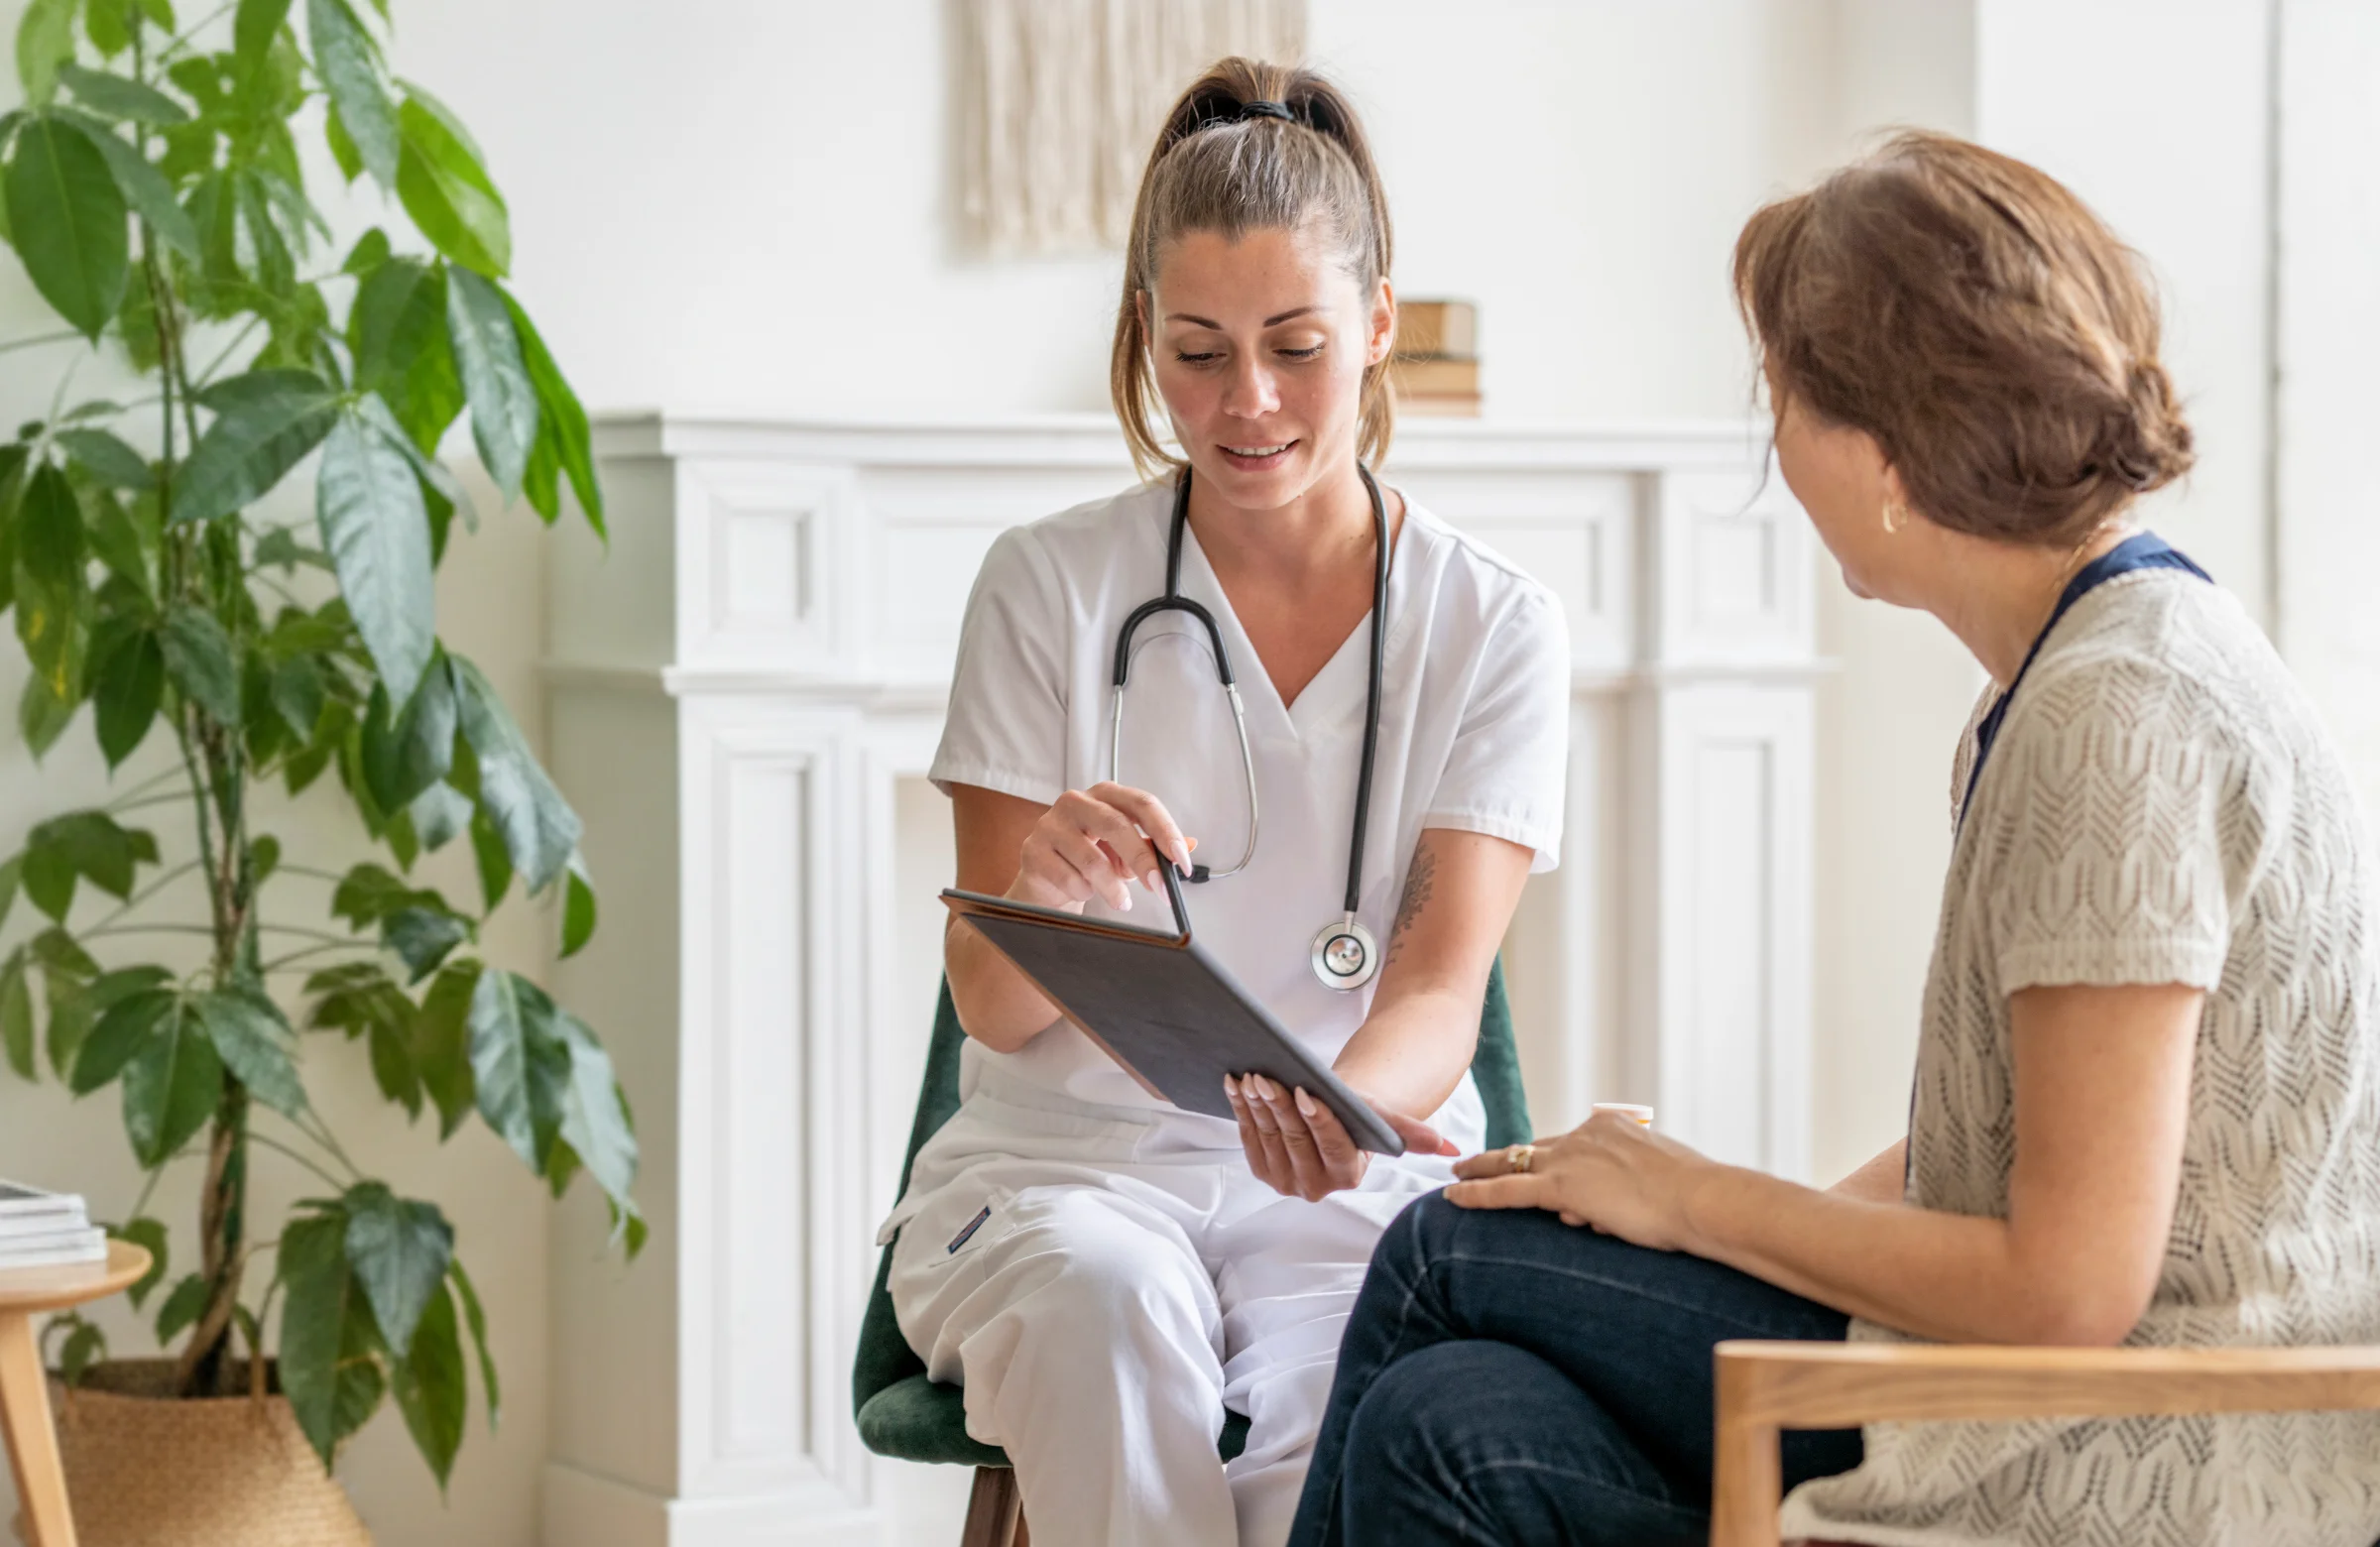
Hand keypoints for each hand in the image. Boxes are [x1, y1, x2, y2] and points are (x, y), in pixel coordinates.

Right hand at [1009, 783, 1194, 912]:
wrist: (1045, 878)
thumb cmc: (1089, 858)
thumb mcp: (1125, 851)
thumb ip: (1155, 846)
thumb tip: (1191, 845)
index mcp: (1105, 795)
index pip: (1142, 804)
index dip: (1166, 832)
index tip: (1182, 861)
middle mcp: (1077, 801)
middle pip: (1117, 825)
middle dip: (1143, 861)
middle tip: (1160, 888)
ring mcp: (1050, 824)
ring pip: (1092, 859)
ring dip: (1113, 888)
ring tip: (1121, 901)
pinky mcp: (1033, 850)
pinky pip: (1069, 878)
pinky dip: (1084, 893)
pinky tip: (1083, 891)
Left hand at [1225, 1074, 1457, 1200]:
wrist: (1336, 1122)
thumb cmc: (1360, 1117)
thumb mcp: (1385, 1120)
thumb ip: (1412, 1133)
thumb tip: (1451, 1148)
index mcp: (1348, 1177)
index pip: (1331, 1146)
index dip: (1317, 1120)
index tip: (1307, 1092)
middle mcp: (1315, 1187)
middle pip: (1294, 1140)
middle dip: (1280, 1106)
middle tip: (1268, 1077)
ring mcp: (1286, 1181)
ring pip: (1268, 1137)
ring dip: (1256, 1106)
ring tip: (1251, 1076)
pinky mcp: (1263, 1169)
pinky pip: (1248, 1138)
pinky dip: (1240, 1109)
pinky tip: (1234, 1084)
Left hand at [1444, 1110, 1720, 1251]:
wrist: (1700, 1199)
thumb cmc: (1694, 1198)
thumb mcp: (1661, 1182)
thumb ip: (1629, 1188)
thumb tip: (1603, 1214)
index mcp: (1612, 1128)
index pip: (1570, 1144)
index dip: (1550, 1159)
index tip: (1535, 1163)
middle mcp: (1586, 1136)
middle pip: (1534, 1147)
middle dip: (1503, 1156)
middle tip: (1475, 1160)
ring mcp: (1571, 1159)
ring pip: (1511, 1163)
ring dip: (1480, 1170)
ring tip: (1455, 1176)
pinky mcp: (1561, 1186)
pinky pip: (1507, 1190)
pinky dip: (1477, 1193)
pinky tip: (1454, 1197)